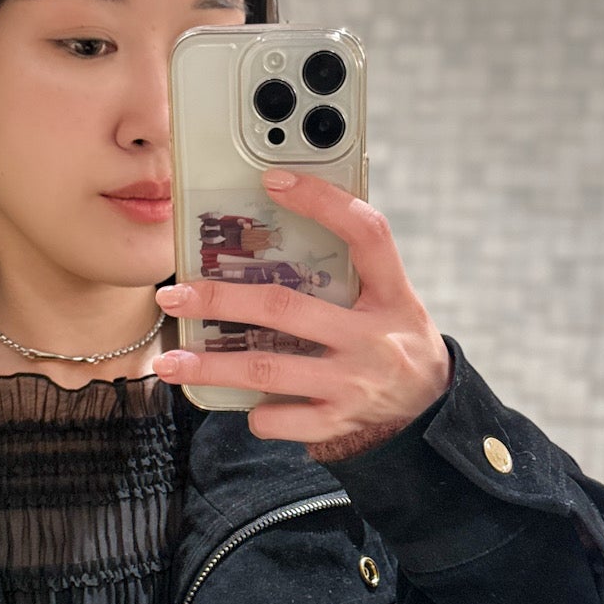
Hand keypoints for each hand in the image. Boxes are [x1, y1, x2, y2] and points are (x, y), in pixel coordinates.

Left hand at [150, 168, 450, 454]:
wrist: (434, 414)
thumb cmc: (397, 344)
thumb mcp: (392, 302)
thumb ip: (352, 273)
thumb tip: (277, 237)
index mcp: (393, 295)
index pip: (367, 233)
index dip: (323, 202)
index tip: (274, 181)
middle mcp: (373, 338)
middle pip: (284, 308)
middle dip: (219, 300)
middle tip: (174, 296)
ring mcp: (355, 384)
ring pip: (266, 371)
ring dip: (211, 365)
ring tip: (169, 362)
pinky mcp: (339, 423)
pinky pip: (279, 419)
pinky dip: (255, 412)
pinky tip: (242, 403)